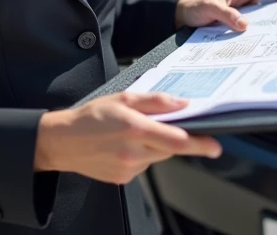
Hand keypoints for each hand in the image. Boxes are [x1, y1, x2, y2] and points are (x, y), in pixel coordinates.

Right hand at [34, 92, 221, 183]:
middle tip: (156, 125)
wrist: (62, 142)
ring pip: (157, 157)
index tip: (215, 146)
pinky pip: (144, 166)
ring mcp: (128, 169)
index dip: (200, 144)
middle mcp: (133, 153)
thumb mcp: (123, 99)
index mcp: (135, 129)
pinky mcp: (123, 179)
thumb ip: (156, 101)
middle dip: (171, 137)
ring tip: (131, 133)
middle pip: (169, 148)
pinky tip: (123, 146)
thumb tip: (183, 103)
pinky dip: (141, 155)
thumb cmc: (91, 116)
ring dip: (154, 146)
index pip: (177, 141)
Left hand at [174, 0, 276, 30]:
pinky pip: (253, 26)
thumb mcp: (210, 8)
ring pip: (262, 16)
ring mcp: (242, 11)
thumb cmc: (196, 6)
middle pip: (270, 2)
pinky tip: (262, 43)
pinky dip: (258, 32)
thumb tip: (244, 25)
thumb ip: (226, 15)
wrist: (182, 16)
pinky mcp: (237, 21)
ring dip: (270, 24)